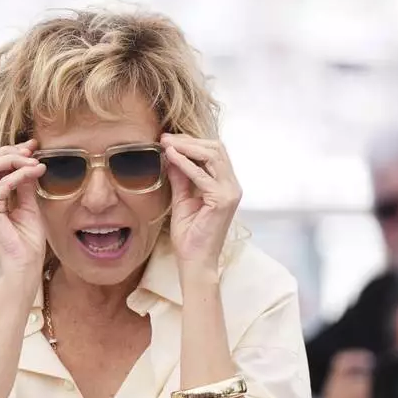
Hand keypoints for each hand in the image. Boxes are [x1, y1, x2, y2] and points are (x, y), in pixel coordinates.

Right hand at [0, 140, 47, 286]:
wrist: (23, 269)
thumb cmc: (27, 244)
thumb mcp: (29, 207)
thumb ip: (25, 186)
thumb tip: (30, 164)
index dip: (11, 152)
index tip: (33, 147)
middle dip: (10, 150)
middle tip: (33, 149)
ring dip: (13, 159)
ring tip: (34, 162)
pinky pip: (1, 184)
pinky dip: (20, 174)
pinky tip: (35, 172)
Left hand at [162, 134, 242, 272]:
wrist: (195, 260)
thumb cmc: (190, 235)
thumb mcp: (182, 200)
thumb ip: (180, 178)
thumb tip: (171, 156)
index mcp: (225, 185)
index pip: (213, 152)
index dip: (191, 142)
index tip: (168, 139)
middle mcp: (232, 186)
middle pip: (216, 149)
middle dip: (189, 140)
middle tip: (165, 137)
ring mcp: (230, 192)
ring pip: (213, 156)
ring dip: (188, 147)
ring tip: (166, 144)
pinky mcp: (223, 200)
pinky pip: (203, 175)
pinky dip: (186, 163)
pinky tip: (171, 157)